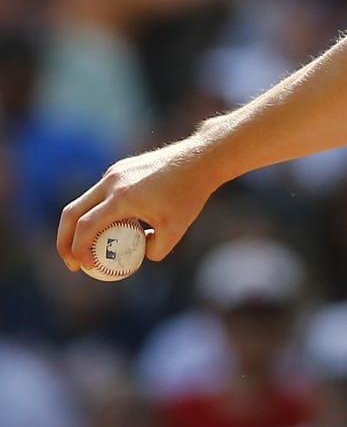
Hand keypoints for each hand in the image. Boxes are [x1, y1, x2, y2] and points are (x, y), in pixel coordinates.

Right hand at [56, 134, 219, 270]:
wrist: (201, 158)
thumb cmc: (190, 194)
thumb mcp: (176, 230)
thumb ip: (154, 250)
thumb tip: (137, 255)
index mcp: (122, 197)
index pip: (86, 227)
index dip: (79, 250)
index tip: (85, 268)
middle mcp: (112, 182)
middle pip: (72, 213)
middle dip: (64, 241)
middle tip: (73, 262)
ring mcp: (114, 172)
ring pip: (84, 202)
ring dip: (79, 226)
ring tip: (90, 248)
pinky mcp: (121, 168)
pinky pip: (100, 194)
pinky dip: (96, 211)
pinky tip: (112, 227)